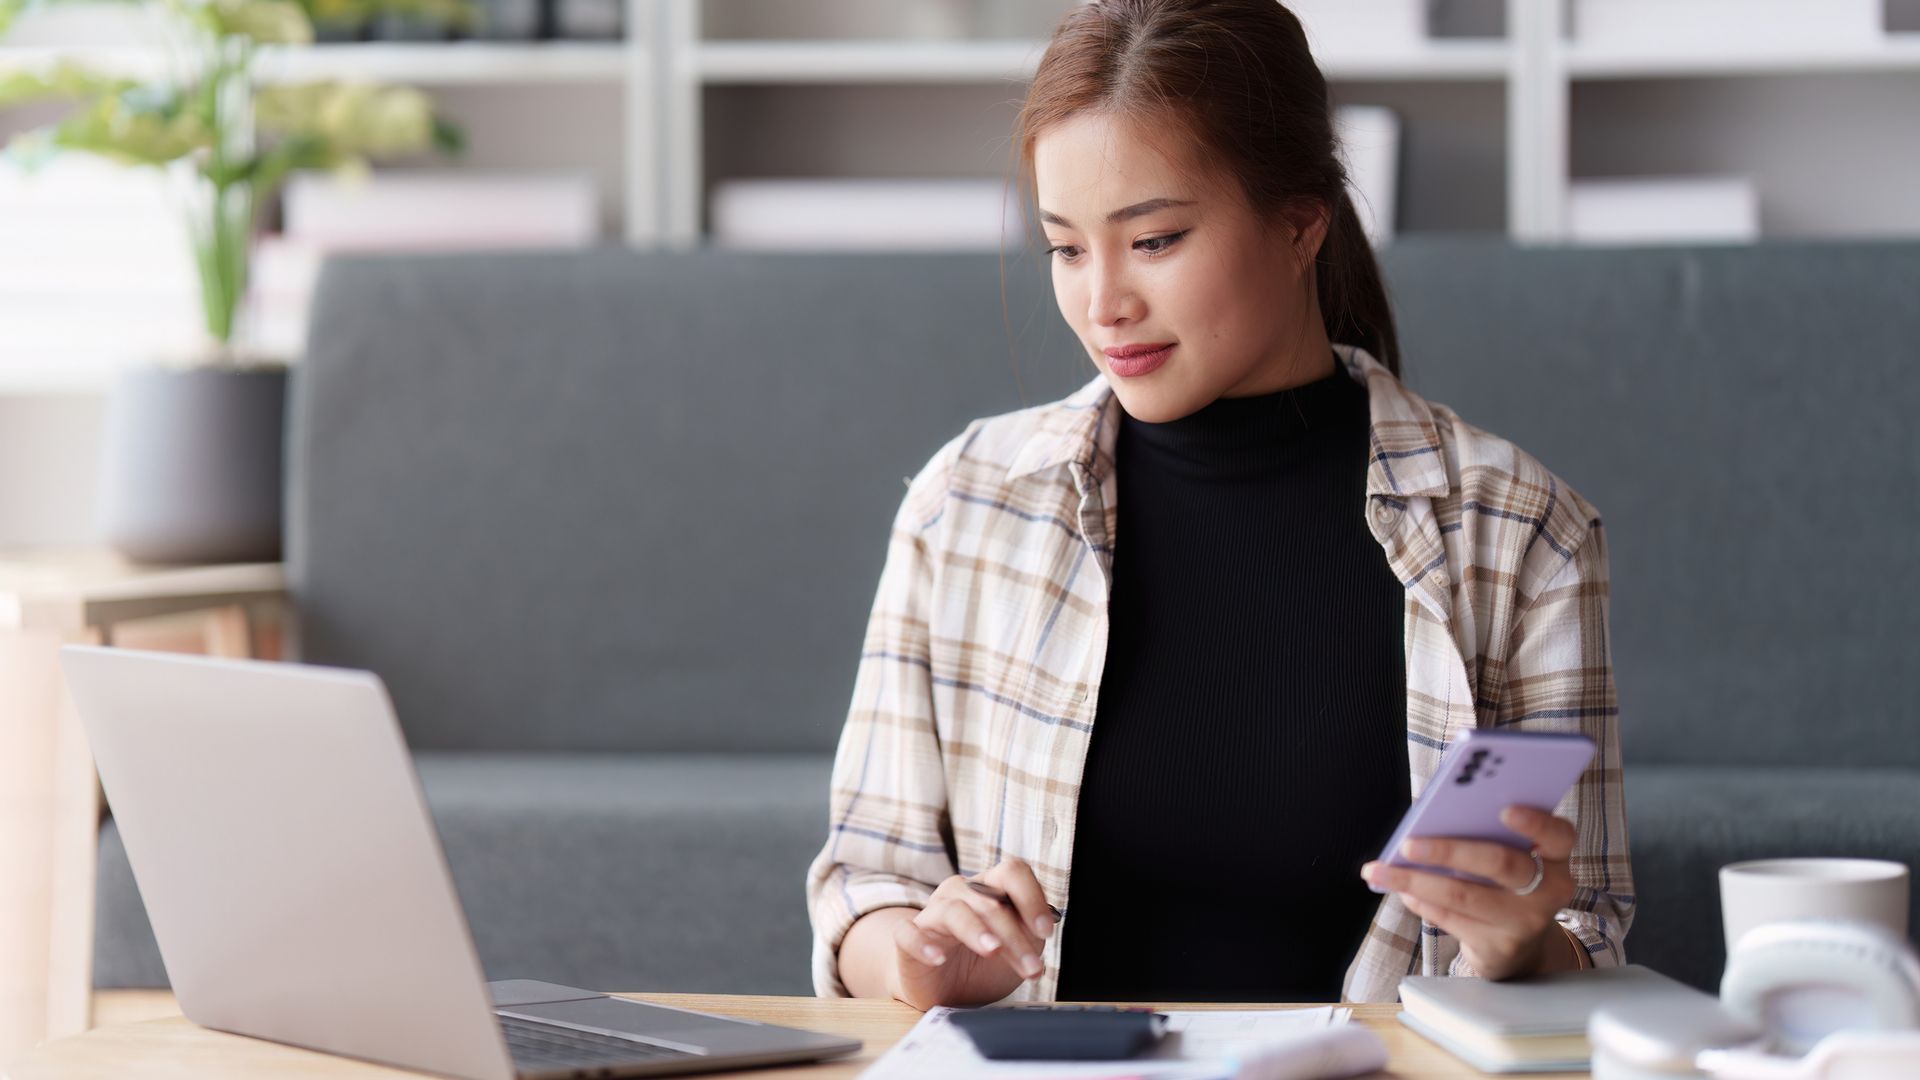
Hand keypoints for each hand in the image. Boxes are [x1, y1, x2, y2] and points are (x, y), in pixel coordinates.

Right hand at [889, 858, 1054, 1009]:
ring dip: (977, 932)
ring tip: (992, 951)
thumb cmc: (981, 965)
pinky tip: (938, 958)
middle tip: (1031, 968)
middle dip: (1014, 935)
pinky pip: (908, 933)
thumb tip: (1041, 929)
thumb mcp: (1015, 952)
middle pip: (989, 901)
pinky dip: (923, 943)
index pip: (1012, 872)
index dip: (1031, 898)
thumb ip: (1028, 937)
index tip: (1045, 931)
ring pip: (954, 911)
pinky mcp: (907, 938)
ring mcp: (932, 913)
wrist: (944, 991)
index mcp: (989, 889)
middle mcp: (960, 893)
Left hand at [1360, 805, 1580, 979]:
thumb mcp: (1511, 858)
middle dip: (1449, 851)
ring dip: (1415, 880)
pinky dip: (1421, 901)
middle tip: (1408, 844)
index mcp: (1554, 856)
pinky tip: (1402, 890)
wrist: (1520, 948)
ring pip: (1465, 895)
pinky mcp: (1499, 947)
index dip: (1535, 821)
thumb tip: (1432, 820)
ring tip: (1380, 870)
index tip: (1504, 809)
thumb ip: (1488, 836)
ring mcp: (1526, 922)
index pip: (1558, 834)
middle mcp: (1549, 889)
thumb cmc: (1505, 885)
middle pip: (1501, 864)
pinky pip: (1451, 918)